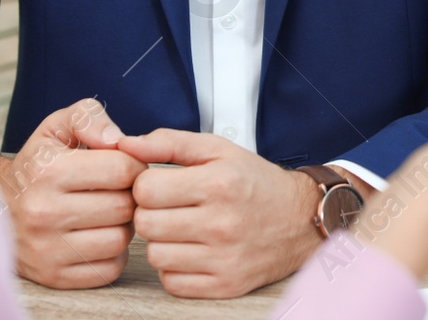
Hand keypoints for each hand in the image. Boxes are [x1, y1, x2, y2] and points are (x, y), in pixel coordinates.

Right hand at [0, 98, 144, 287]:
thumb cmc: (37, 164)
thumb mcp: (56, 127)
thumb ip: (90, 117)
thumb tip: (118, 140)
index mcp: (48, 171)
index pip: (123, 169)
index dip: (134, 165)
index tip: (125, 166)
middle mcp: (44, 212)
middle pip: (124, 206)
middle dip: (129, 195)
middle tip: (117, 190)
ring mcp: (46, 249)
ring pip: (120, 239)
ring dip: (123, 225)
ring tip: (106, 212)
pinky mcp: (53, 277)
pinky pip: (109, 269)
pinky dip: (112, 253)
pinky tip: (97, 235)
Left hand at [120, 130, 320, 297]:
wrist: (301, 219)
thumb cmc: (256, 182)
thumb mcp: (218, 149)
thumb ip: (169, 142)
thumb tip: (126, 144)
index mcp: (218, 183)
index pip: (145, 190)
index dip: (147, 185)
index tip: (162, 185)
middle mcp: (221, 222)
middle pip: (145, 224)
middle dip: (151, 213)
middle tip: (170, 207)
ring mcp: (223, 258)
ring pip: (155, 255)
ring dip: (162, 242)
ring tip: (182, 229)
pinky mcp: (225, 285)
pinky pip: (172, 282)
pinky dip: (175, 268)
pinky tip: (192, 251)